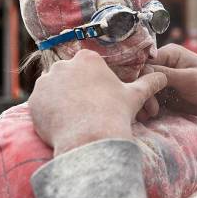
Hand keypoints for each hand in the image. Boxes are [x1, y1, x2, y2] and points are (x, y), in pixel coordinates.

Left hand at [29, 49, 167, 155]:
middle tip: (88, 108)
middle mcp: (63, 65)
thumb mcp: (135, 96)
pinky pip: (41, 104)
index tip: (99, 95)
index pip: (88, 64)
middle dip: (76, 88)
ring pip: (54, 88)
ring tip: (75, 117)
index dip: (95, 80)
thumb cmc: (114, 113)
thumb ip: (149, 83)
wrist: (89, 139)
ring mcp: (45, 82)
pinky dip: (49, 112)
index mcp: (88, 59)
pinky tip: (63, 123)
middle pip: (70, 74)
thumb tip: (163, 77)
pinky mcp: (33, 100)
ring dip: (61, 99)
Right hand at [147, 44, 196, 125]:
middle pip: (141, 76)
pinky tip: (148, 115)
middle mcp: (163, 64)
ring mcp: (161, 79)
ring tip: (151, 113)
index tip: (143, 92)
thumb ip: (166, 74)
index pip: (146, 62)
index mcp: (170, 53)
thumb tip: (143, 71)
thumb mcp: (189, 78)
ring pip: (143, 88)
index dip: (141, 77)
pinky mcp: (162, 93)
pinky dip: (147, 106)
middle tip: (150, 109)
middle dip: (143, 92)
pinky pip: (148, 98)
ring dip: (144, 101)